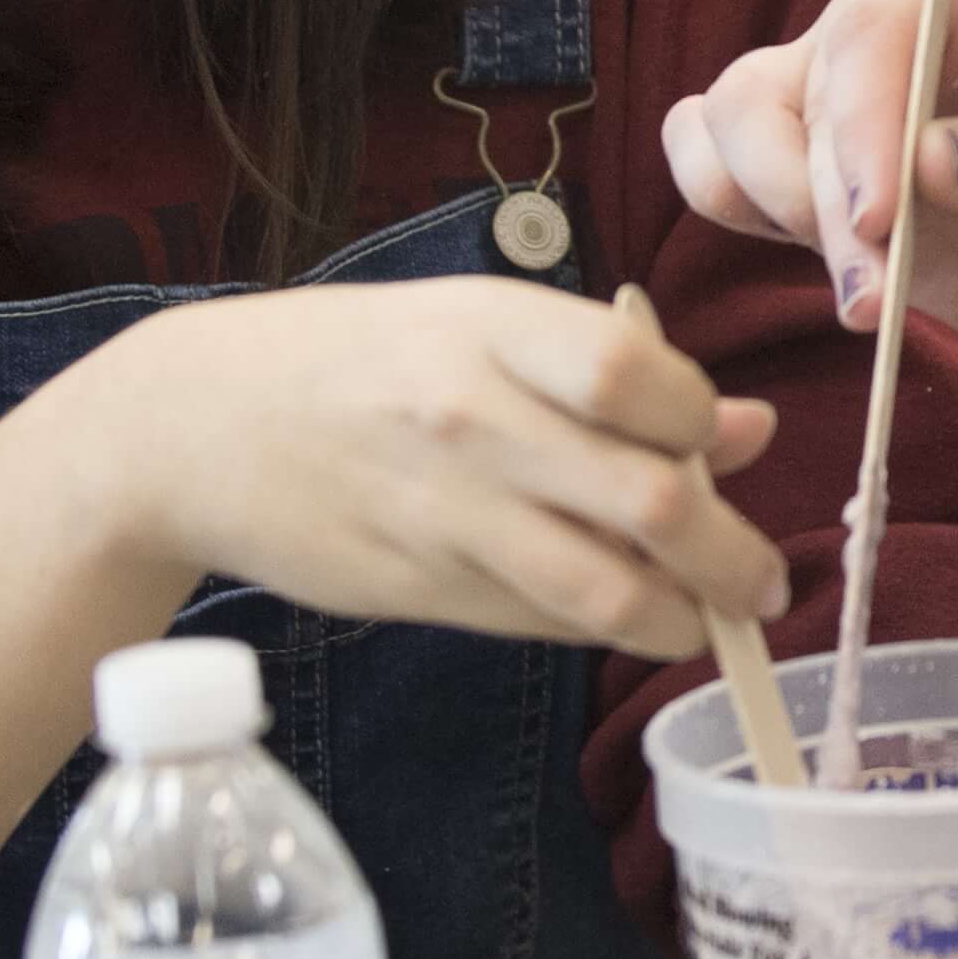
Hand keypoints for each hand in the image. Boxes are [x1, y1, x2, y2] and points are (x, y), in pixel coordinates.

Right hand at [79, 274, 787, 658]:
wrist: (195, 423)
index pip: (646, 379)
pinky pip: (543, 621)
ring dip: (685, 621)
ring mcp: (446, 511)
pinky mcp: (422, 588)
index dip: (704, 423)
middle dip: (732, 558)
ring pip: (608, 590)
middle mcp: (475, 418)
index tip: (719, 447)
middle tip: (762, 585)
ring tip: (712, 623)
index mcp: (495, 328)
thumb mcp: (479, 327)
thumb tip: (747, 429)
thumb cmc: (360, 359)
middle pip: (651, 499)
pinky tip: (623, 619)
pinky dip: (602, 631)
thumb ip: (612, 377)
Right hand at [662, 0, 957, 368]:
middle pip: (788, 87)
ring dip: (774, 212)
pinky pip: (716, 168)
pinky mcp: (804, 167)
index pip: (871, 24)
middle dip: (822, 197)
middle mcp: (875, 21)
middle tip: (874, 292)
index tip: (880, 216)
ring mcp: (829, 95)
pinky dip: (733, 210)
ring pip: (731, 124)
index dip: (860, 120)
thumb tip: (931, 166)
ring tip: (865, 300)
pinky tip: (817, 263)